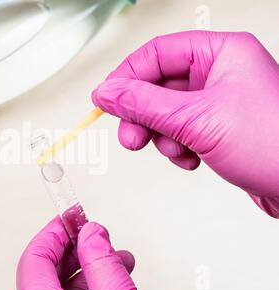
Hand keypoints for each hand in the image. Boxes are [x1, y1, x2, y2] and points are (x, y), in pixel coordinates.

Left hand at [16, 216, 141, 289]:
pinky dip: (89, 288)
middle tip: (96, 235)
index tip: (72, 217)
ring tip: (115, 259)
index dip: (56, 231)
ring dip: (88, 268)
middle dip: (76, 248)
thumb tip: (93, 234)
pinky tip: (111, 279)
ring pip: (59, 286)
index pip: (35, 256)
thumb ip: (103, 267)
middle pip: (46, 270)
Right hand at [92, 31, 278, 217]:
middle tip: (132, 138)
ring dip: (162, 136)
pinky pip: (179, 131)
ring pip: (164, 112)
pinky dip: (177, 148)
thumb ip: (145, 104)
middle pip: (157, 85)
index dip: (126, 77)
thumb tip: (108, 92)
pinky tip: (192, 159)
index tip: (105, 100)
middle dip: (141, 115)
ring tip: (178, 151)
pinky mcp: (216, 128)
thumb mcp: (197, 119)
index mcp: (221, 53)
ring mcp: (217, 102)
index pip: (157, 53)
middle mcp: (218, 73)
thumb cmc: (274, 145)